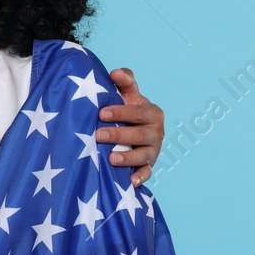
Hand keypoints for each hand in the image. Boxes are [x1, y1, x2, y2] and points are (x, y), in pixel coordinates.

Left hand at [99, 67, 163, 185]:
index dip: (120, 112)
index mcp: (153, 113)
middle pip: (140, 134)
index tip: (101, 113)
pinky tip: (130, 181)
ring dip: (128, 157)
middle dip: (119, 135)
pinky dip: (140, 177)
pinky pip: (147, 173)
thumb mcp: (128, 94)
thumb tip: (115, 73)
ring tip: (111, 159)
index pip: (138, 112)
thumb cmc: (126, 109)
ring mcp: (153, 150)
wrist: (133, 129)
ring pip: (144, 155)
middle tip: (98, 135)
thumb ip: (124, 81)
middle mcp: (156, 132)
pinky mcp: (148, 165)